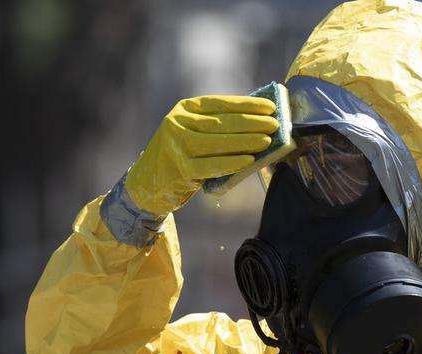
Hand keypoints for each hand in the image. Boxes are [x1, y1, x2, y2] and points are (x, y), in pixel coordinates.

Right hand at [125, 95, 278, 214]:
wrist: (147, 183)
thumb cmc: (180, 156)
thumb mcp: (194, 133)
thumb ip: (218, 127)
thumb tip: (258, 123)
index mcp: (185, 109)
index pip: (221, 103)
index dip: (247, 105)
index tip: (270, 107)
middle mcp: (178, 123)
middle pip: (221, 122)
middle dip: (252, 123)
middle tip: (275, 124)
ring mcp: (177, 146)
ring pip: (217, 142)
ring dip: (246, 141)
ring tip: (267, 140)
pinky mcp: (181, 170)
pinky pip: (212, 165)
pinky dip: (232, 162)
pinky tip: (249, 160)